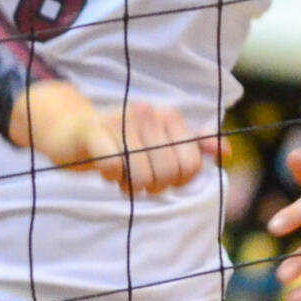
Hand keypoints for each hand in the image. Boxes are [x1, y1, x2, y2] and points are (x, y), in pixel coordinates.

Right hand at [14, 80, 219, 194]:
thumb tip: (227, 153)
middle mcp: (148, 113)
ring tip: (122, 176)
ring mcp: (120, 121)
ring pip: (142, 175)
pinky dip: (111, 177)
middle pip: (169, 174)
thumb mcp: (161, 142)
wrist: (73, 132)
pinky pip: (114, 167)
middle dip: (154, 186)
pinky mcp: (94, 132)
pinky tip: (105, 170)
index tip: (162, 177)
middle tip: (138, 179)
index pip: (192, 165)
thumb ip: (195, 146)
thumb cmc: (122, 142)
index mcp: (170, 116)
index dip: (179, 181)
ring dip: (131, 185)